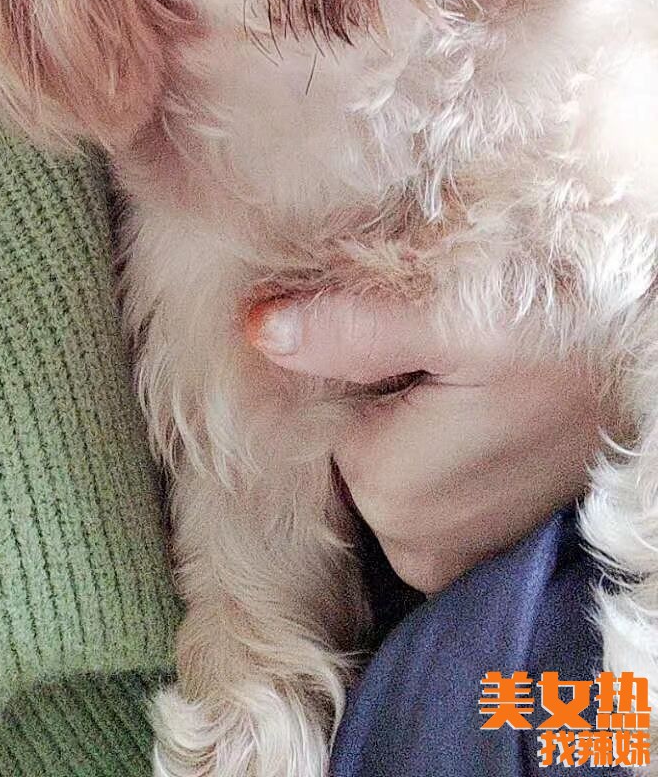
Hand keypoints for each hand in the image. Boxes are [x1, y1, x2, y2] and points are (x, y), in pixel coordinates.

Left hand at [244, 291, 608, 593]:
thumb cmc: (558, 334)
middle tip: (431, 354)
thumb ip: (350, 330)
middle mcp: (410, 547)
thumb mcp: (457, 316)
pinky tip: (465, 412)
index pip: (306, 419)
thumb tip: (256, 333)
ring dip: (398, 421)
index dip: (331, 364)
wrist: (649, 362)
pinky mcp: (470, 550)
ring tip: (457, 381)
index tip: (388, 337)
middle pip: (337, 447)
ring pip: (372, 466)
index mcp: (390, 492)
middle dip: (364, 396)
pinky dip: (423, 447)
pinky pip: (408, 489)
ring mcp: (444, 558)